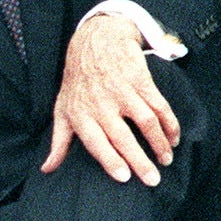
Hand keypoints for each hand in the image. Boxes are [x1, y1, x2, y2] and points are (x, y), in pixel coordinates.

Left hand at [41, 12, 179, 185]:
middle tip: (152, 180)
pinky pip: (159, 105)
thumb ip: (59, 142)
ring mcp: (122, 91)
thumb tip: (47, 169)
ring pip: (146, 122)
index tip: (124, 178)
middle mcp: (101, 104)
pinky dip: (170, 123)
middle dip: (140, 161)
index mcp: (81, 114)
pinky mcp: (140, 80)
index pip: (95, 142)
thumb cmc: (77, 81)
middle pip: (123, 137)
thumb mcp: (62, 109)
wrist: (96, 40)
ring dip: (159, 143)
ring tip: (166, 159)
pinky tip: (174, 138)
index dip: (110, 160)